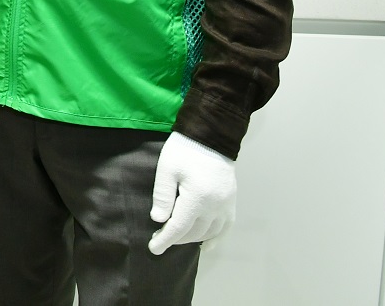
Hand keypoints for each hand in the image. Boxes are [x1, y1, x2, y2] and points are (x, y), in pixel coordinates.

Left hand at [148, 132, 236, 253]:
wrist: (211, 135)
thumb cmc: (185, 149)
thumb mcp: (167, 168)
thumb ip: (163, 195)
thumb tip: (159, 220)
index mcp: (197, 197)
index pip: (179, 227)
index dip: (165, 239)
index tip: (153, 248)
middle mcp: (215, 206)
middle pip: (194, 232)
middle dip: (176, 238)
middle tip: (160, 237)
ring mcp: (226, 205)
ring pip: (209, 232)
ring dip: (192, 238)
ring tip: (177, 237)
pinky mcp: (231, 201)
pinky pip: (226, 227)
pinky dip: (216, 238)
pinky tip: (206, 245)